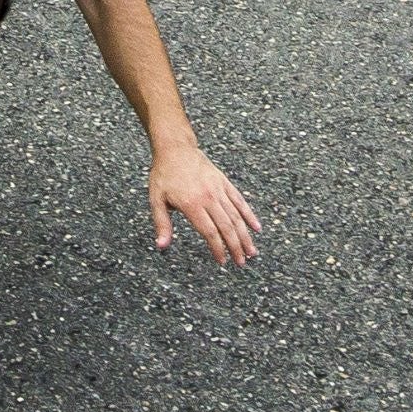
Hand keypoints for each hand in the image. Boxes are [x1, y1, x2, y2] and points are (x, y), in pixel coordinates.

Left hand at [149, 142, 261, 265]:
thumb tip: (161, 245)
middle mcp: (208, 197)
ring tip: (251, 252)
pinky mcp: (224, 182)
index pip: (210, 232)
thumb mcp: (156, 199)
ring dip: (245, 235)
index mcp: (192, 204)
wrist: (175, 148)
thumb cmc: (164, 175)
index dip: (218, 249)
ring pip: (236, 216)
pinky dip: (249, 214)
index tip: (222, 261)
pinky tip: (256, 227)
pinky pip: (239, 200)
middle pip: (227, 227)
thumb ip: (162, 223)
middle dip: (235, 247)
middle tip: (241, 263)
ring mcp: (218, 189)